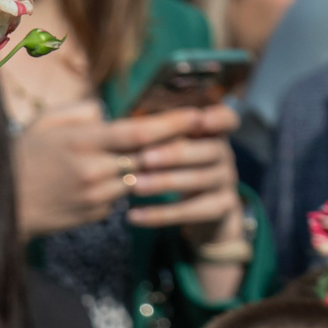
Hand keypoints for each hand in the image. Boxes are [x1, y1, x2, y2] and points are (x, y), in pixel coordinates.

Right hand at [14, 103, 241, 240]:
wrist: (0, 206)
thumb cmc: (22, 156)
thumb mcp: (45, 122)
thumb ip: (81, 112)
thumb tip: (109, 113)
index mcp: (82, 141)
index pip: (137, 132)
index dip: (171, 124)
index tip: (196, 114)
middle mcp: (94, 171)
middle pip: (146, 157)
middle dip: (173, 145)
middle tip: (200, 132)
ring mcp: (96, 197)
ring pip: (137, 178)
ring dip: (147, 167)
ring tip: (161, 152)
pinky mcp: (95, 216)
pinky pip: (119, 197)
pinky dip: (120, 185)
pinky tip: (106, 179)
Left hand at [113, 105, 242, 239]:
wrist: (206, 212)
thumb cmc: (177, 168)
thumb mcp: (171, 145)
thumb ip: (153, 129)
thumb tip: (100, 111)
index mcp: (214, 132)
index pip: (227, 118)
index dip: (218, 118)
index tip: (199, 118)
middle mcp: (225, 155)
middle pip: (208, 150)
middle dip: (175, 153)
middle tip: (145, 158)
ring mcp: (226, 182)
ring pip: (198, 180)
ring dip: (164, 183)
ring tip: (135, 187)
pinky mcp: (221, 208)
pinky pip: (191, 211)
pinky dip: (160, 214)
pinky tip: (133, 216)